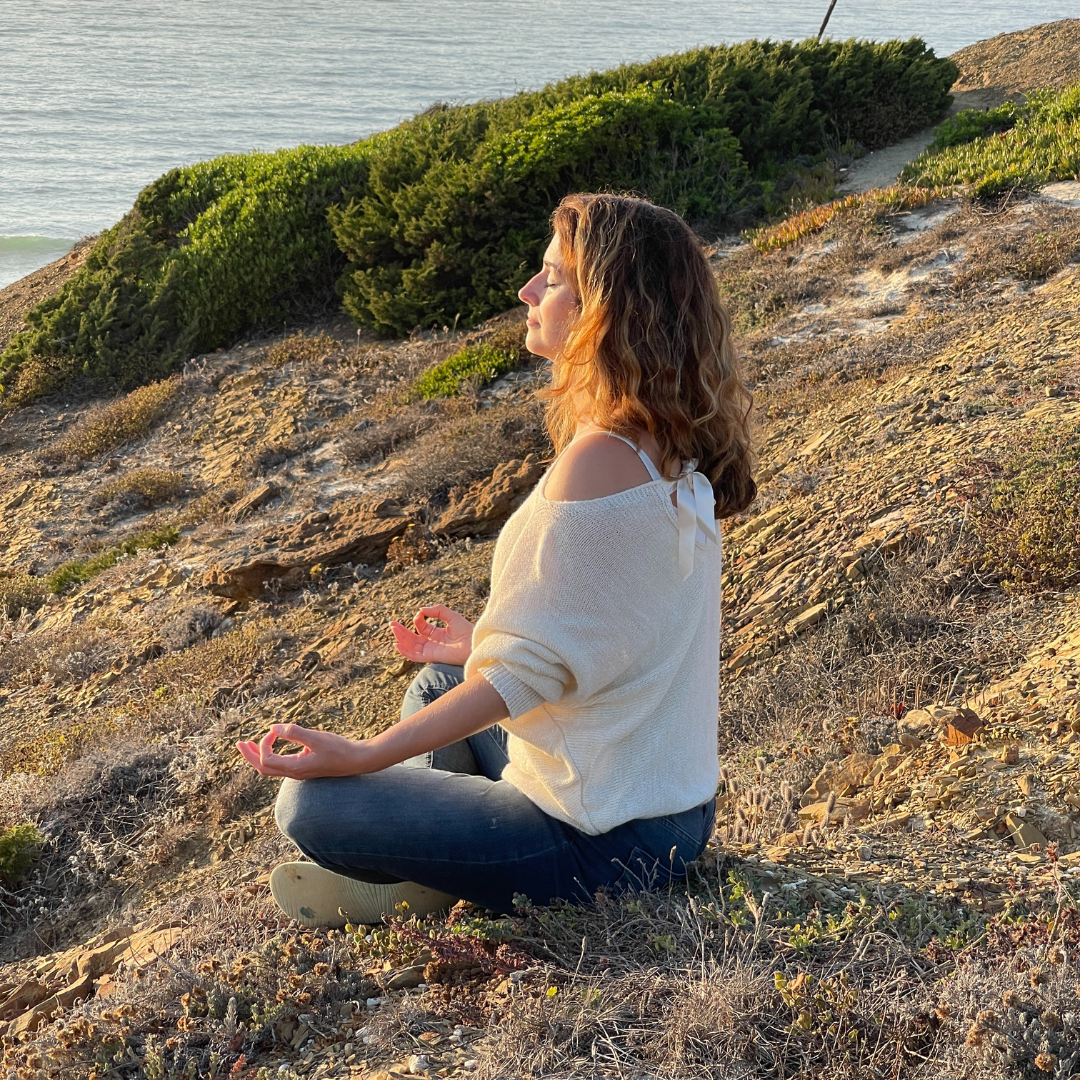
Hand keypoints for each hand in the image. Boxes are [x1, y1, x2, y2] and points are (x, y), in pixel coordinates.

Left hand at [236, 724, 374, 778]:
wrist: (357, 761)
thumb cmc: (339, 749)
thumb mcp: (317, 738)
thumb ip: (296, 733)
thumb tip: (275, 728)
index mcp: (295, 768)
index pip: (266, 759)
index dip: (264, 743)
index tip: (274, 730)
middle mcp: (294, 773)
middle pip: (263, 769)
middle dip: (249, 756)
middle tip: (239, 743)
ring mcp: (298, 772)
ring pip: (270, 769)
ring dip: (258, 757)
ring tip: (250, 745)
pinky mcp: (304, 769)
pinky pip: (280, 766)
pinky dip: (270, 756)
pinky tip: (274, 746)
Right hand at [389, 604, 473, 665]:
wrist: (474, 644)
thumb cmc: (467, 631)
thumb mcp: (451, 616)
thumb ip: (438, 610)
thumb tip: (422, 610)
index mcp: (438, 634)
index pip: (422, 627)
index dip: (418, 620)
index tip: (420, 613)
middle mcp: (433, 643)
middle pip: (413, 637)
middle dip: (402, 631)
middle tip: (392, 624)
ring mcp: (431, 650)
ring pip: (411, 646)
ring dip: (401, 638)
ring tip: (393, 629)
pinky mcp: (431, 657)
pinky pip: (415, 656)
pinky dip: (405, 652)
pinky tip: (397, 644)